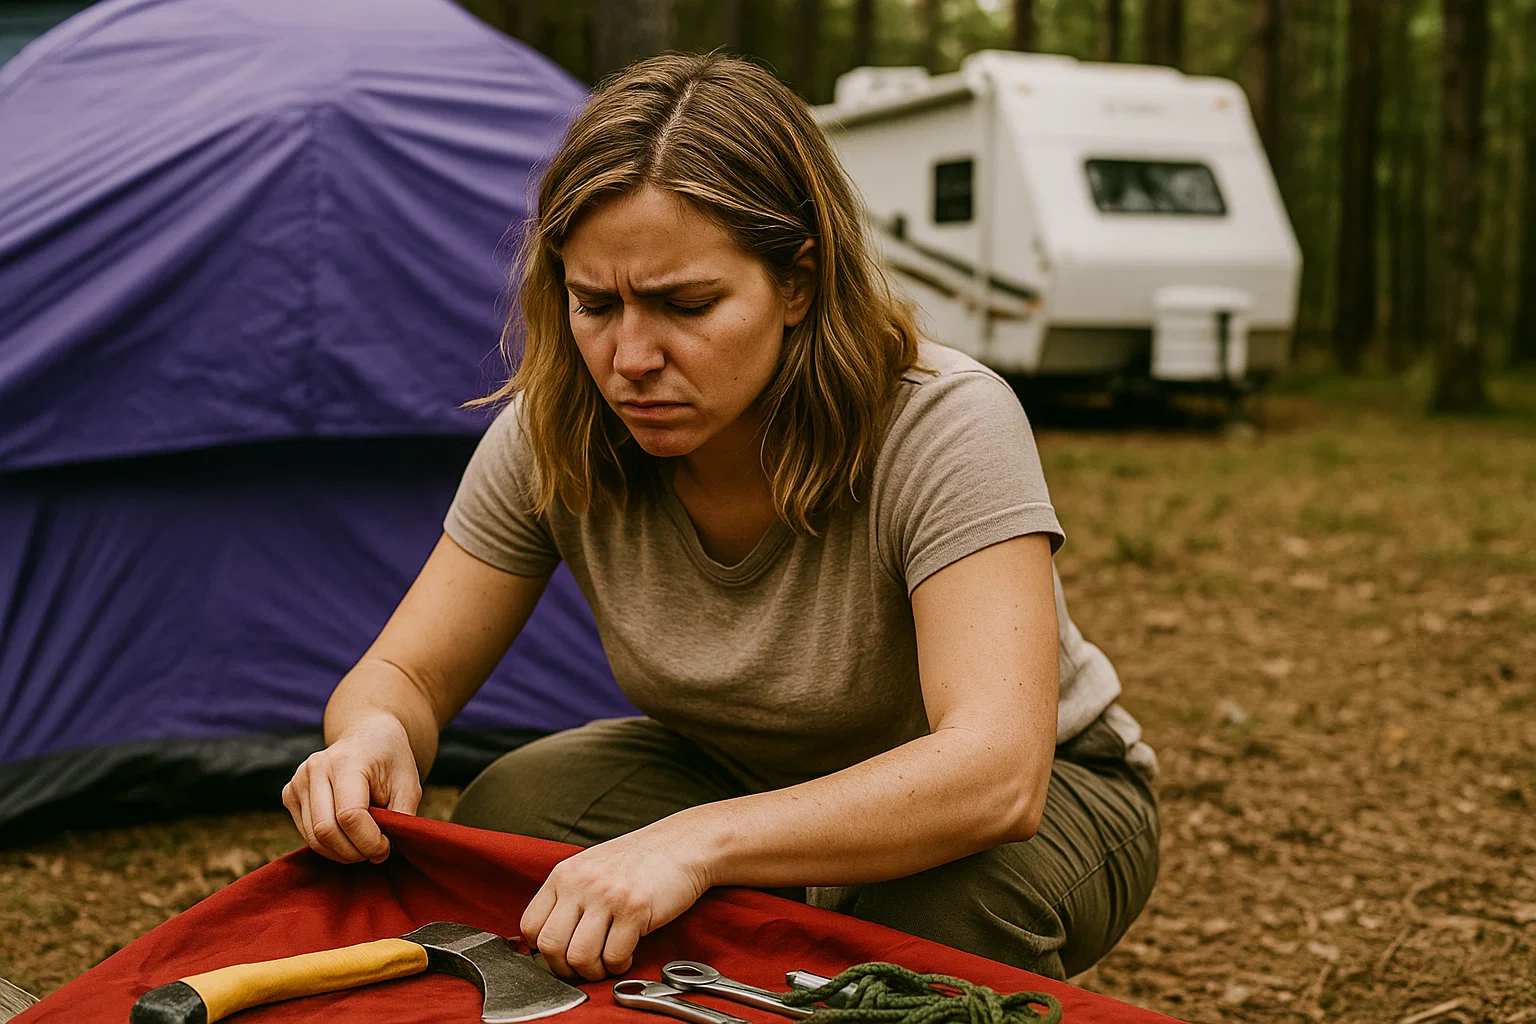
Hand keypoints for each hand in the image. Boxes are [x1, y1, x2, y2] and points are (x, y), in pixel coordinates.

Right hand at [281, 714, 422, 864]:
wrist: (369, 736)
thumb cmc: (391, 762)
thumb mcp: (408, 785)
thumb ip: (399, 818)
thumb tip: (381, 853)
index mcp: (346, 761)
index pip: (349, 815)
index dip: (369, 840)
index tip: (387, 846)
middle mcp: (315, 768)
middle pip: (326, 830)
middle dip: (355, 851)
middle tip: (376, 852)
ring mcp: (298, 781)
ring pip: (313, 838)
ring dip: (342, 853)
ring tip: (364, 845)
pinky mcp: (289, 794)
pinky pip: (306, 835)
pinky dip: (329, 845)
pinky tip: (348, 836)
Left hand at [521, 823, 712, 980]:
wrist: (683, 844)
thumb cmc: (639, 860)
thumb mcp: (591, 869)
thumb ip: (569, 898)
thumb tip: (550, 942)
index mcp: (564, 874)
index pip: (530, 925)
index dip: (543, 950)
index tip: (561, 955)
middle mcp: (580, 883)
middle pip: (551, 946)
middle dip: (566, 968)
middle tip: (584, 968)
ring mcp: (607, 895)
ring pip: (580, 957)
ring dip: (594, 971)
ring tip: (607, 963)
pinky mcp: (635, 908)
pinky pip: (614, 956)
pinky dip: (619, 965)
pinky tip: (628, 954)